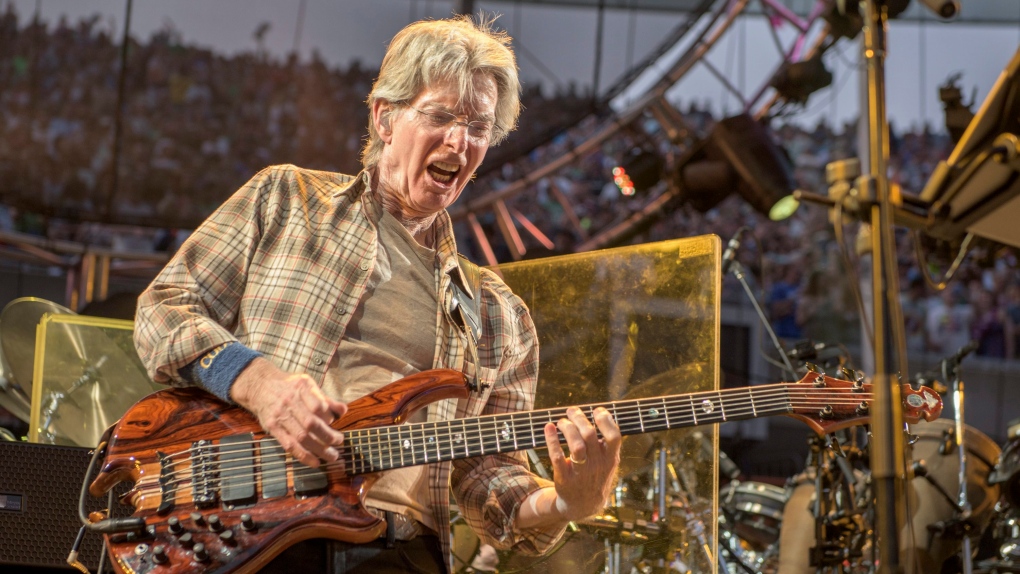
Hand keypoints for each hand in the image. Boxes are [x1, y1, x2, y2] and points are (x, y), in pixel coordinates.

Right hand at [230, 358, 346, 467]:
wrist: (259, 385)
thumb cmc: (288, 385)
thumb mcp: (306, 384)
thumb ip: (325, 398)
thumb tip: (343, 410)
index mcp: (301, 388)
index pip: (318, 406)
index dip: (328, 416)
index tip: (335, 422)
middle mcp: (290, 402)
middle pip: (311, 423)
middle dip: (328, 436)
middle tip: (339, 442)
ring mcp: (280, 416)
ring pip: (301, 436)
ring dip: (319, 449)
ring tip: (332, 456)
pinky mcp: (273, 428)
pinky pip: (289, 445)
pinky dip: (303, 455)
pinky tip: (315, 462)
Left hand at [542, 406, 620, 521]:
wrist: (584, 505)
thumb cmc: (595, 476)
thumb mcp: (608, 463)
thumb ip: (606, 443)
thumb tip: (600, 413)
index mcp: (610, 459)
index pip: (614, 436)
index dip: (605, 420)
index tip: (596, 411)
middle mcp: (597, 465)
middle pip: (589, 435)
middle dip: (579, 418)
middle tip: (571, 411)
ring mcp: (581, 473)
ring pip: (575, 445)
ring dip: (567, 428)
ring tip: (561, 422)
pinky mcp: (564, 478)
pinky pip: (557, 457)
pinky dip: (552, 440)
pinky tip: (548, 429)